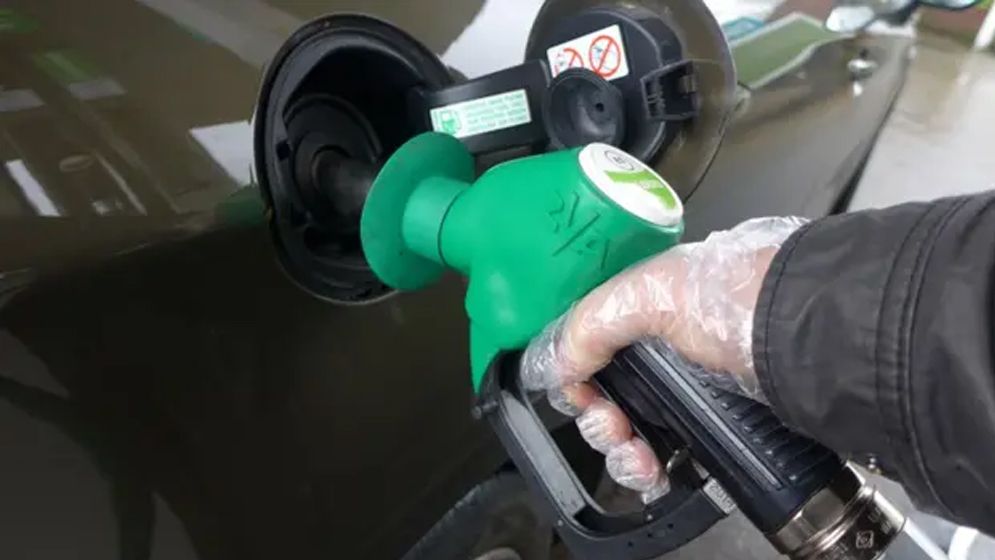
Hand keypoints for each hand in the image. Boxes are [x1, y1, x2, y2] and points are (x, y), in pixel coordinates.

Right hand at [519, 217, 804, 501]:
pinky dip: (649, 470)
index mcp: (640, 309)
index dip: (575, 376)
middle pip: (603, 397)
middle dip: (599, 421)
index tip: (580, 393)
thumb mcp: (650, 293)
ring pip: (629, 432)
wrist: (807, 334)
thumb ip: (591, 323)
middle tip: (613, 426)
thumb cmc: (741, 296)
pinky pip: (664, 455)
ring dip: (620, 453)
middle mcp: (659, 349)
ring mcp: (684, 389)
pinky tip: (654, 471)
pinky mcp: (710, 424)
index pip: (585, 348)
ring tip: (637, 458)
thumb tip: (555, 364)